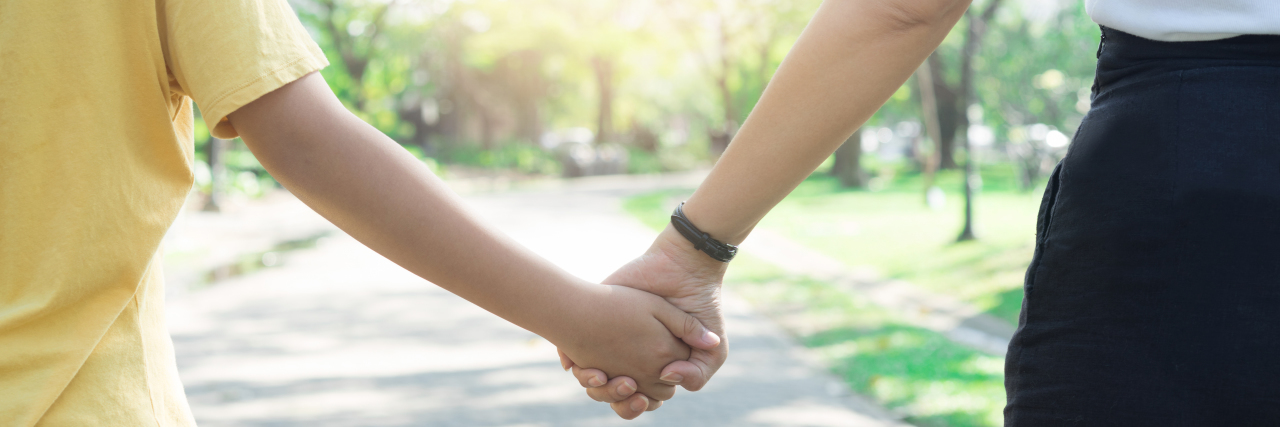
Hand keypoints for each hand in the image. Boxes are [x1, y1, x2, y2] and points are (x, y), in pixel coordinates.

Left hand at [560, 225, 729, 417]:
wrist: (684, 268)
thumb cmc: (700, 307)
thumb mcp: (713, 349)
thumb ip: (697, 373)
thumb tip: (667, 378)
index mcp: (653, 366)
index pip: (636, 400)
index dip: (635, 405)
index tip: (641, 398)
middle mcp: (629, 357)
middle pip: (610, 394)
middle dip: (614, 398)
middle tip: (625, 386)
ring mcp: (609, 340)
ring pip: (590, 380)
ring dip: (596, 387)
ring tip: (607, 377)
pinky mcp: (594, 319)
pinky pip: (573, 354)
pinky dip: (576, 366)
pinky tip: (590, 367)